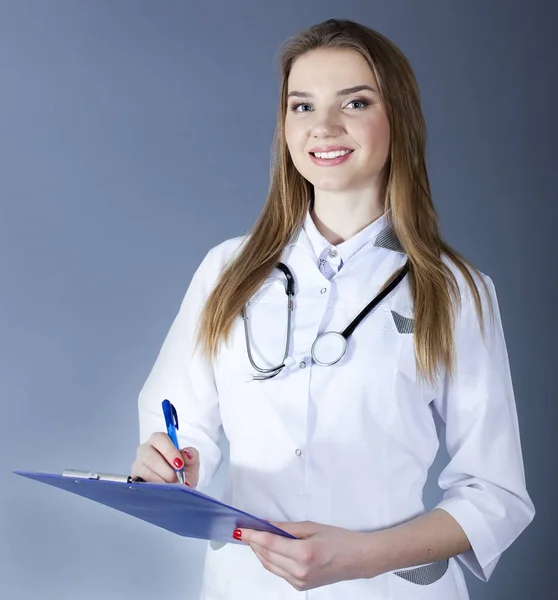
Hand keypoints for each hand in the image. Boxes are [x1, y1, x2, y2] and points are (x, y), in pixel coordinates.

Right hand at [131, 432, 199, 486]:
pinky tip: (160, 491)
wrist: (178, 489)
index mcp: (159, 441)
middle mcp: (145, 450)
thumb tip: (187, 454)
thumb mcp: (191, 463)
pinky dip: (151, 488)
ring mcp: (138, 464)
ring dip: (158, 480)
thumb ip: (192, 455)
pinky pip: (139, 483)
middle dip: (164, 469)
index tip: (179, 464)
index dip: (169, 451)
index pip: (160, 438)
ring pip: (143, 470)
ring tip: (170, 486)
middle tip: (175, 479)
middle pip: (149, 455)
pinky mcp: (134, 479)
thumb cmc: (182, 472)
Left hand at [238, 521, 372, 590]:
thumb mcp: (312, 527)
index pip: (269, 544)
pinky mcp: (301, 586)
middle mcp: (300, 571)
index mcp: (304, 554)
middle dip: (253, 543)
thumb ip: (286, 528)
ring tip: (253, 538)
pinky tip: (268, 549)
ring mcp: (300, 582)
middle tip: (244, 531)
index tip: (240, 530)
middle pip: (266, 556)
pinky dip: (270, 560)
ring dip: (259, 552)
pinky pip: (279, 572)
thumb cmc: (339, 539)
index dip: (252, 536)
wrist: (358, 559)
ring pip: (270, 566)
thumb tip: (266, 524)